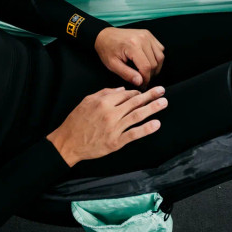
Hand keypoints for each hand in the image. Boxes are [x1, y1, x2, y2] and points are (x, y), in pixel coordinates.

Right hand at [46, 87, 166, 165]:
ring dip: (152, 108)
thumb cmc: (76, 121)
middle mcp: (111, 113)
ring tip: (163, 103)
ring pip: (137, 116)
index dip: (137, 92)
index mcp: (103, 102)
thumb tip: (122, 89)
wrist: (68, 142)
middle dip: (150, 96)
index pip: (125, 94)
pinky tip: (156, 124)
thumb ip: (104, 93)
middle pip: (135, 102)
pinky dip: (146, 129)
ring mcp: (114, 128)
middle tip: (162, 91)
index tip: (144, 92)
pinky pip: (134, 134)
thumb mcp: (87, 101)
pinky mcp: (116, 142)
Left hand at [94, 27, 164, 85]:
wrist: (104, 35)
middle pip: (155, 63)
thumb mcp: (113, 65)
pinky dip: (157, 58)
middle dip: (150, 75)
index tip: (142, 85)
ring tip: (146, 72)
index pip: (146, 67)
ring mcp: (147, 35)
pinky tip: (148, 62)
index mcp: (132, 45)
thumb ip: (127, 74)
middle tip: (143, 80)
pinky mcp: (149, 35)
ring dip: (156, 67)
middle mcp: (143, 39)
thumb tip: (140, 82)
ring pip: (160, 56)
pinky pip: (160, 49)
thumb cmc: (107, 50)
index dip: (146, 79)